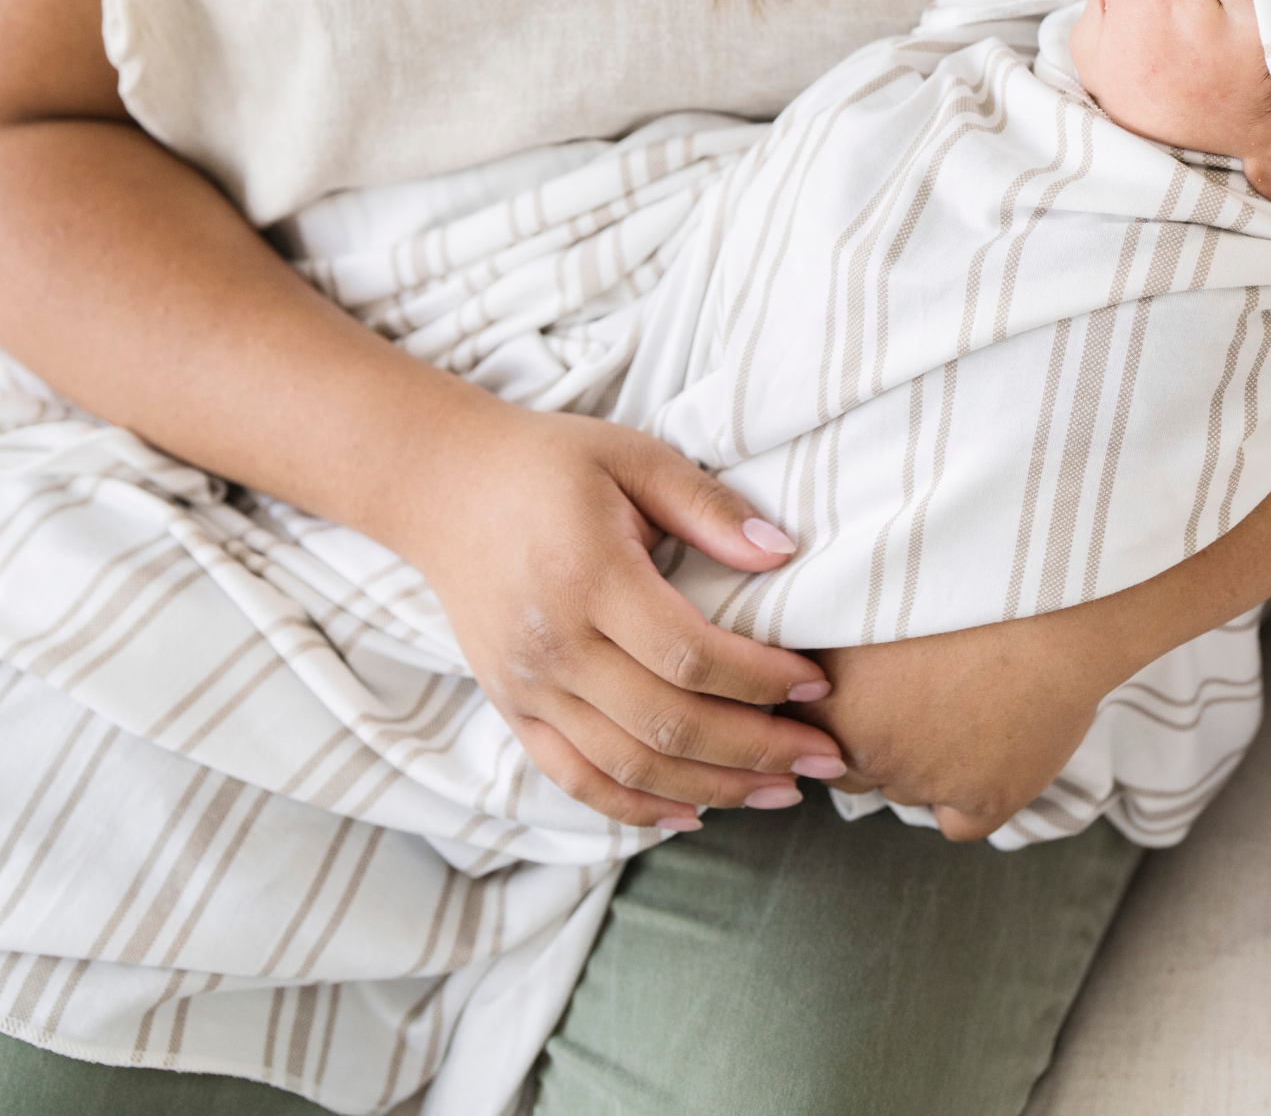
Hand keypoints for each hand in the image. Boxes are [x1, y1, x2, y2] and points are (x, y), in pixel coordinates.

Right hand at [393, 403, 847, 829]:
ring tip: (781, 791)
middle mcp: (553, 646)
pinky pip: (575, 779)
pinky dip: (635, 807)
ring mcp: (526, 687)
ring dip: (713, 789)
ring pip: (627, 766)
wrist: (443, 486)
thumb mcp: (634, 457)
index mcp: (589, 578)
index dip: (761, 678)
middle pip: (667, 723)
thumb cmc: (551, 464)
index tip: (818, 683)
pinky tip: (694, 813)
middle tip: (827, 756)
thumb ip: (708, 507)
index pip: (690, 654)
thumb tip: (784, 555)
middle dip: (758, 749)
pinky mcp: (511, 708)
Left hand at [786, 607, 1126, 841]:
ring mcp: (924, 781)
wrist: (1054, 605)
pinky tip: (987, 747)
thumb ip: (825, 633)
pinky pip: (955, 820)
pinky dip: (966, 797)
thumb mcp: (873, 594)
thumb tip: (801, 647)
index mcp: (831, 696)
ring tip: (959, 707)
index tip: (858, 685)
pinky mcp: (980, 805)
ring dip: (920, 764)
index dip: (830, 705)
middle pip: (849, 766)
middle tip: (912, 696)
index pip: (799, 726)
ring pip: (905, 790)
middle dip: (871, 739)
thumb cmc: (965, 583)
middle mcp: (867, 748)